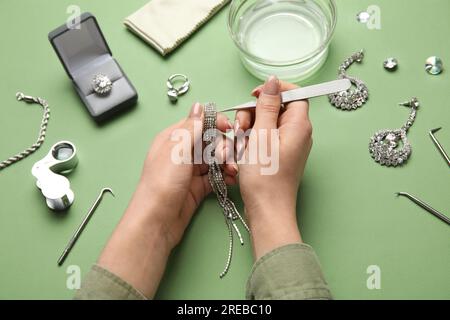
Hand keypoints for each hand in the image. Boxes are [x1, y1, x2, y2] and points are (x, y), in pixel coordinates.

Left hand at [135, 102, 237, 249]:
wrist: (157, 220)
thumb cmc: (162, 182)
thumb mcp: (177, 150)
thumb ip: (191, 127)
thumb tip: (199, 105)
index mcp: (174, 138)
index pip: (199, 123)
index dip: (216, 124)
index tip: (230, 129)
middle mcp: (183, 152)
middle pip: (210, 141)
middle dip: (224, 147)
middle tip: (228, 157)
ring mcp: (190, 170)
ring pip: (215, 159)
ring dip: (227, 162)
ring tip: (233, 171)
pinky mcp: (198, 187)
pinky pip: (216, 176)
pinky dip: (225, 176)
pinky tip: (232, 180)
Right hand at [234, 76, 312, 259]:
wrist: (267, 210)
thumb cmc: (265, 177)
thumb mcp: (261, 135)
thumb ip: (267, 105)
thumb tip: (273, 81)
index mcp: (299, 125)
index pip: (293, 93)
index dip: (273, 90)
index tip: (254, 96)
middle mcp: (297, 134)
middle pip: (275, 108)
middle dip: (254, 114)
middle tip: (241, 128)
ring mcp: (287, 146)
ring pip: (265, 124)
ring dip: (249, 129)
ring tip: (240, 145)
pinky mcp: (278, 156)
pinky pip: (263, 139)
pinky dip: (251, 142)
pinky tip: (242, 154)